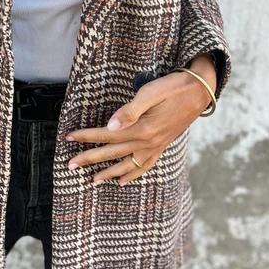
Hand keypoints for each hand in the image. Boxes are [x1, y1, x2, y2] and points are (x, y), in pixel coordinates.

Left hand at [64, 54, 216, 185]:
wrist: (200, 91)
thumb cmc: (173, 87)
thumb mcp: (150, 93)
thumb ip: (129, 111)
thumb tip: (109, 127)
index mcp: (142, 129)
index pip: (107, 135)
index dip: (86, 136)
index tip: (68, 138)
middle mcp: (148, 142)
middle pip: (112, 153)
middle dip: (90, 159)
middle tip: (70, 166)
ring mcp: (156, 146)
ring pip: (127, 165)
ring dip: (109, 173)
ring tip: (93, 181)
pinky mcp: (162, 146)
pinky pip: (145, 166)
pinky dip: (133, 175)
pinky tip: (123, 181)